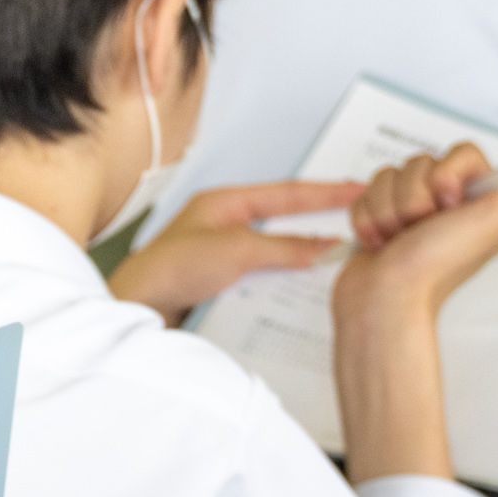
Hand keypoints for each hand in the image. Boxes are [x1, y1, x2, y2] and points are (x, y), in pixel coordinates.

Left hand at [108, 181, 366, 324]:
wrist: (137, 307)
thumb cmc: (172, 270)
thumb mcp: (238, 251)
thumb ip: (285, 247)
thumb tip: (327, 247)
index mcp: (225, 202)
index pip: (288, 193)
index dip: (327, 193)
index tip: (361, 189)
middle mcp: (222, 223)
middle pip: (282, 219)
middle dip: (319, 221)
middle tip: (360, 219)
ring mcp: (218, 252)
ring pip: (273, 250)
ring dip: (302, 255)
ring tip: (340, 257)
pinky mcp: (215, 281)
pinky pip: (259, 275)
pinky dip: (281, 279)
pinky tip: (300, 289)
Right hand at [335, 140, 497, 320]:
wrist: (386, 300)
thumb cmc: (438, 265)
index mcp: (477, 199)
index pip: (459, 152)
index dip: (446, 174)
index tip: (448, 207)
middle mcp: (445, 203)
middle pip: (418, 162)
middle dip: (412, 197)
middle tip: (421, 228)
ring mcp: (408, 213)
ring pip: (387, 177)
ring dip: (386, 211)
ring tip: (397, 240)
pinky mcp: (377, 222)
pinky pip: (363, 197)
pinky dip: (365, 222)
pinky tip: (379, 244)